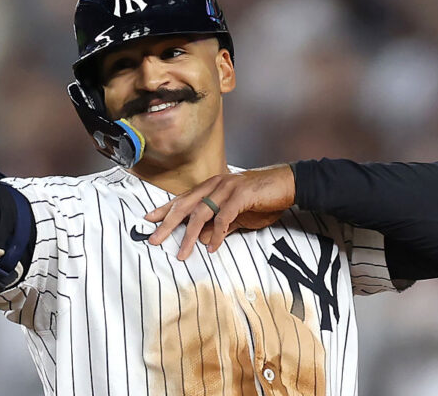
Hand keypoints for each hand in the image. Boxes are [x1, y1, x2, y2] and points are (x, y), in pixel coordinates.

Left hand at [145, 164, 295, 259]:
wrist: (288, 185)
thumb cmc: (263, 198)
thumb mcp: (238, 215)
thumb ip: (221, 226)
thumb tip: (204, 239)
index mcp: (212, 186)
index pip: (183, 198)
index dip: (165, 209)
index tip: (149, 220)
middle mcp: (215, 184)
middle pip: (185, 205)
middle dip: (167, 223)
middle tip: (154, 239)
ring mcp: (227, 188)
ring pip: (200, 213)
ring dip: (189, 235)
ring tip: (182, 253)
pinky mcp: (241, 195)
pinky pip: (223, 217)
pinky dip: (216, 234)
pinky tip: (212, 247)